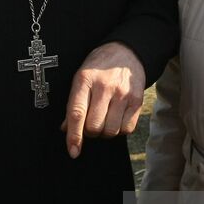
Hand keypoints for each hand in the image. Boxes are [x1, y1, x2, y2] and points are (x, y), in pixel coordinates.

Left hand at [62, 41, 145, 158]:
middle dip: (90, 132)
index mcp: (85, 80)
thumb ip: (74, 103)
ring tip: (104, 119)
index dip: (74, 136)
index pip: (77, 113)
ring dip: (105, 132)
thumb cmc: (98, 67)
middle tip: (91, 123)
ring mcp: (122, 94)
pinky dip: (120, 129)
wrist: (126, 52)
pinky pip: (127, 129)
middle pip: (94, 127)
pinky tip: (116, 118)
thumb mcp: (81, 77)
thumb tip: (66, 130)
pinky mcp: (137, 100)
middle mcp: (104, 87)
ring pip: (111, 131)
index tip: (73, 152)